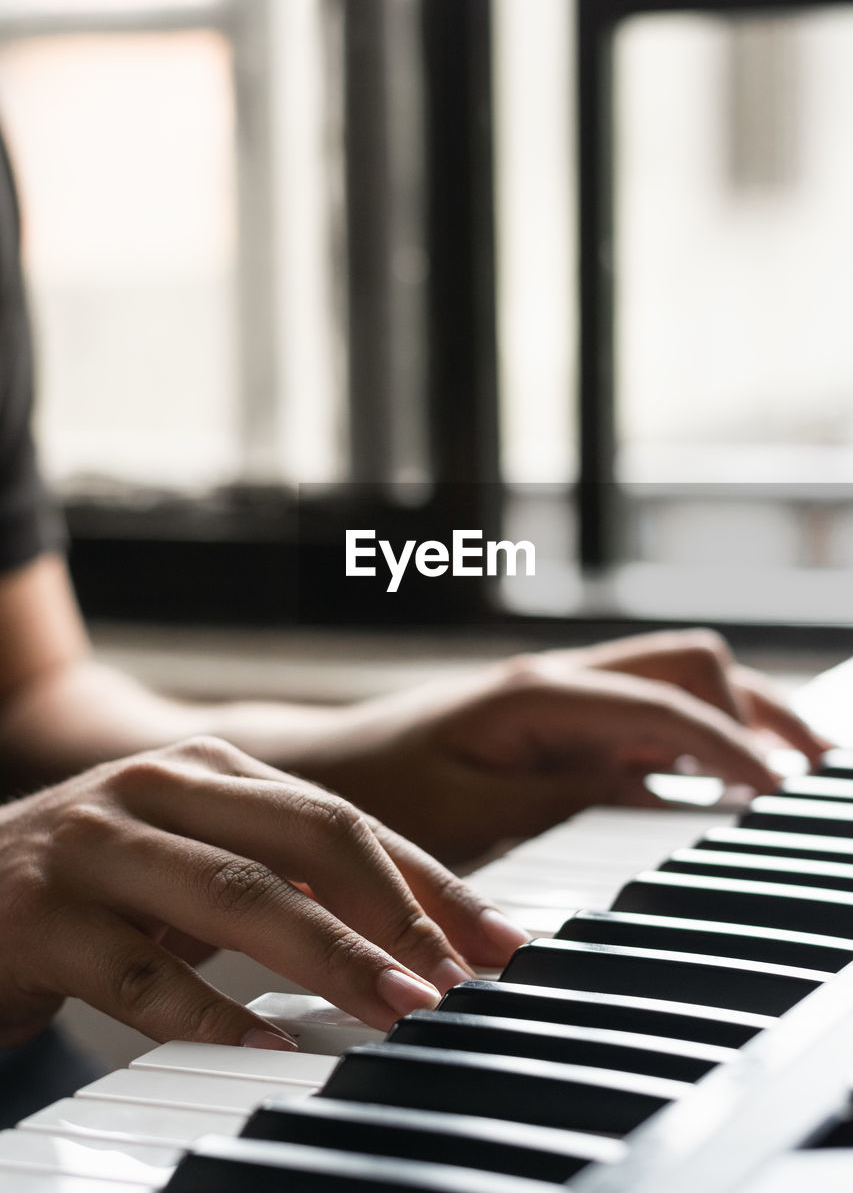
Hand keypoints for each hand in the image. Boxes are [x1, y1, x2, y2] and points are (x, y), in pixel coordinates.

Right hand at [0, 737, 526, 1050]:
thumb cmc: (97, 882)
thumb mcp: (192, 856)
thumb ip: (282, 873)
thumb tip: (412, 930)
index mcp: (211, 767)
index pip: (342, 818)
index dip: (426, 880)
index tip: (495, 941)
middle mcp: (159, 788)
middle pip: (306, 837)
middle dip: (394, 911)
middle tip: (456, 980)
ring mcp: (97, 845)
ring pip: (237, 897)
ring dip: (330, 957)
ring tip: (395, 1010)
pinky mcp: (41, 917)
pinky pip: (140, 975)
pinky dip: (212, 1014)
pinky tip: (267, 1047)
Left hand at [305, 630, 829, 864]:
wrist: (315, 773)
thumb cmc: (376, 792)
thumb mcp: (471, 816)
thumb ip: (569, 801)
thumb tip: (668, 794)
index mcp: (539, 694)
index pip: (665, 705)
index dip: (733, 745)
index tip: (781, 793)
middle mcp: (558, 682)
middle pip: (688, 664)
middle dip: (755, 708)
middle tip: (808, 771)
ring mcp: (559, 699)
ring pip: (674, 682)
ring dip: (735, 716)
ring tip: (789, 771)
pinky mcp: (554, 723)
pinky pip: (642, 717)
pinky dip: (694, 739)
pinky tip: (717, 780)